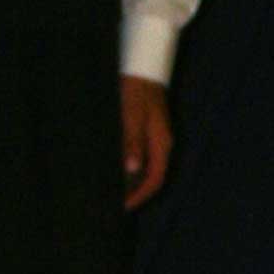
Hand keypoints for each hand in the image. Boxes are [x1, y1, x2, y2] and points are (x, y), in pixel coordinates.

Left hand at [122, 75, 172, 208]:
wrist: (141, 66)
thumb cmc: (135, 89)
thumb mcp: (131, 115)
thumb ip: (132, 141)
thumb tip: (132, 169)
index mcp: (161, 143)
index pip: (154, 179)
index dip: (139, 196)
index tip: (122, 207)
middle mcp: (161, 143)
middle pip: (152, 176)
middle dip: (135, 192)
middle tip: (114, 202)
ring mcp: (155, 137)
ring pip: (146, 167)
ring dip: (131, 180)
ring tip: (112, 189)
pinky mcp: (147, 131)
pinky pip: (140, 156)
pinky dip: (129, 166)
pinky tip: (114, 168)